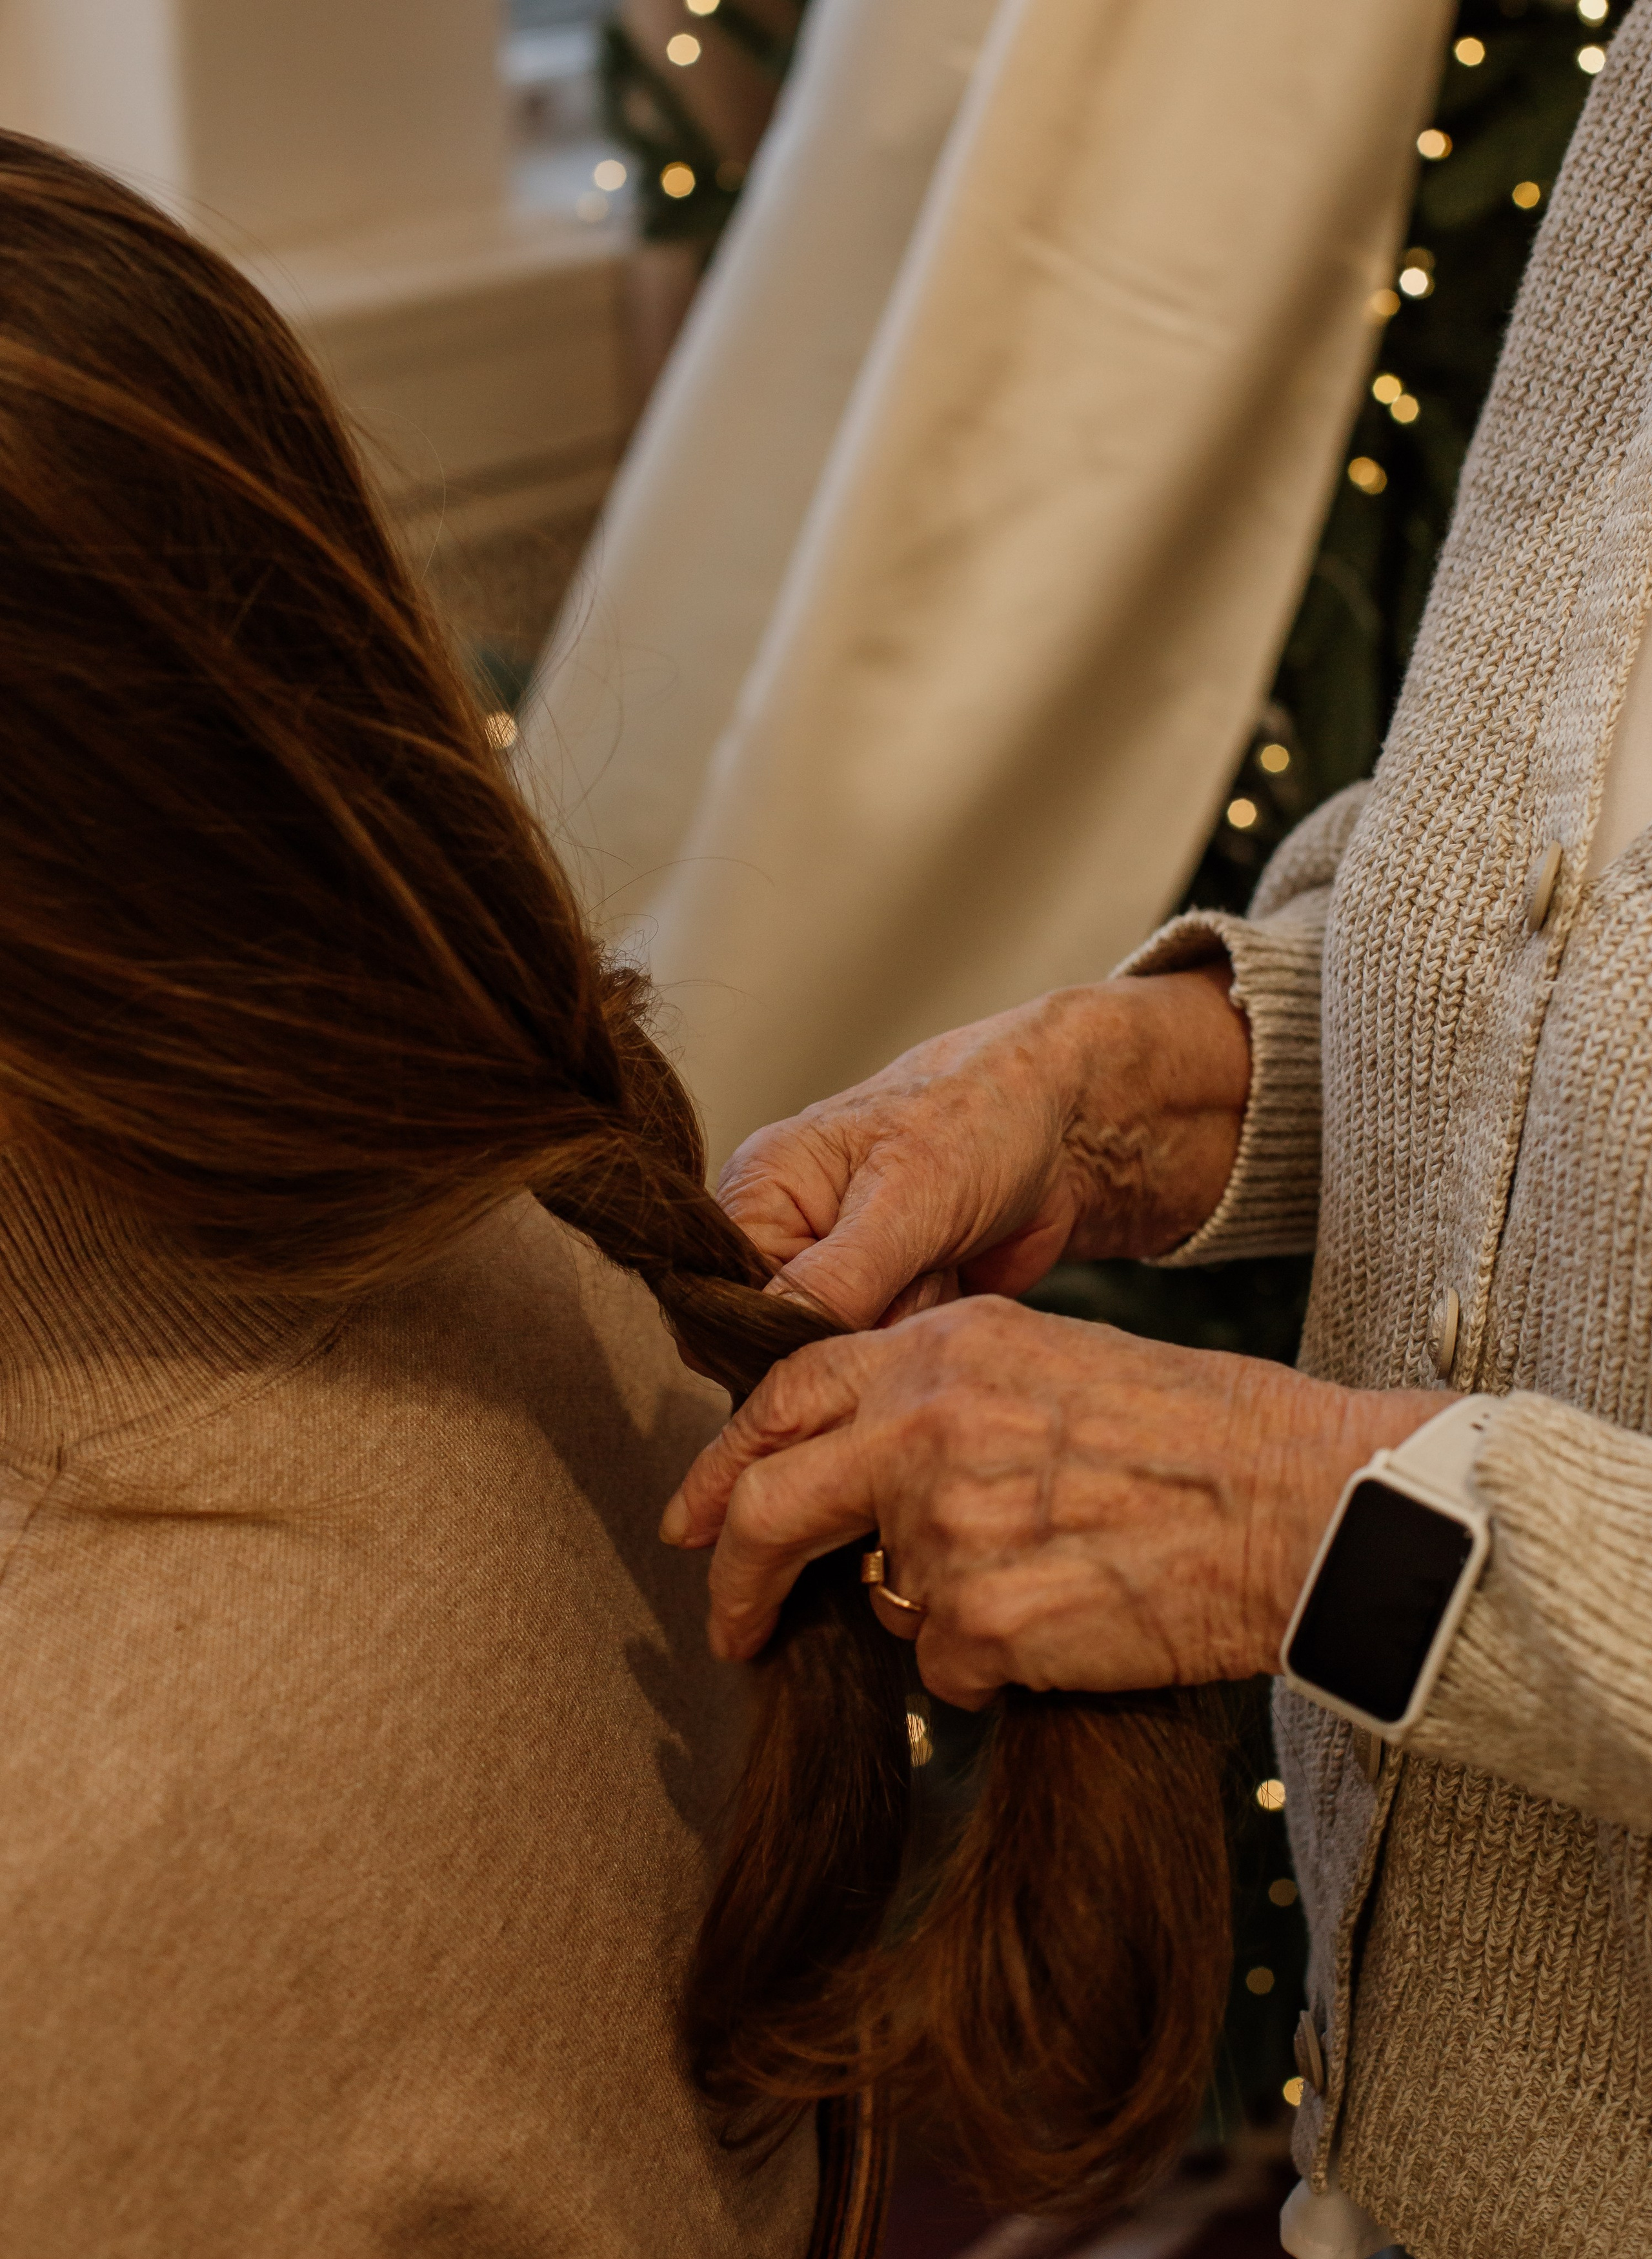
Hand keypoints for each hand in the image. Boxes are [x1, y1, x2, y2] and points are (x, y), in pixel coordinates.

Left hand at [661, 1297, 1440, 1706]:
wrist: (1305, 1504)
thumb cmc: (1203, 1435)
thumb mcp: (1054, 1365)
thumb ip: (943, 1401)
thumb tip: (868, 1474)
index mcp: (942, 1349)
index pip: (783, 1396)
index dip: (722, 1464)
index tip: (694, 1518)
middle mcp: (926, 1426)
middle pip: (766, 1508)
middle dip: (734, 1579)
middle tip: (732, 1625)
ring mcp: (948, 1527)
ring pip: (883, 1601)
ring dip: (938, 1613)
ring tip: (1045, 1584)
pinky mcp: (985, 1621)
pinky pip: (948, 1670)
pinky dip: (992, 1669)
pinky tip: (1072, 1625)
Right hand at [716, 967, 1250, 1331]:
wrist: (1064, 1128)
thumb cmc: (977, 1122)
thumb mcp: (905, 1198)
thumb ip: (835, 1280)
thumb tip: (772, 1351)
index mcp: (758, 1194)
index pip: (725, 1307)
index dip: (785, 1335)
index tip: (857, 1316)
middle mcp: (781, 1237)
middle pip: (784, 1343)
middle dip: (859, 1327)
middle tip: (915, 1270)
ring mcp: (832, 1276)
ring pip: (842, 1358)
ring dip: (901, 1327)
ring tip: (939, 1262)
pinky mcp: (882, 1305)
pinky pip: (886, 1357)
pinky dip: (924, 1331)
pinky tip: (951, 1278)